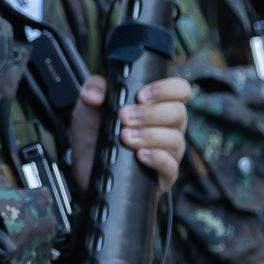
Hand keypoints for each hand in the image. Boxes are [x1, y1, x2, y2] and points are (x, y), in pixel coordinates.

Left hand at [71, 73, 190, 187]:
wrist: (84, 164)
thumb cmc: (95, 131)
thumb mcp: (90, 105)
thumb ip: (93, 89)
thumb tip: (95, 96)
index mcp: (158, 104)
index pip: (179, 90)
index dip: (165, 90)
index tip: (140, 96)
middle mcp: (168, 126)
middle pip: (178, 113)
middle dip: (150, 114)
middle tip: (124, 118)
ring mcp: (168, 151)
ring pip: (175, 139)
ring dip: (149, 136)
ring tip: (126, 137)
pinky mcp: (163, 174)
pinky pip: (171, 166)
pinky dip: (157, 158)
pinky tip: (140, 155)